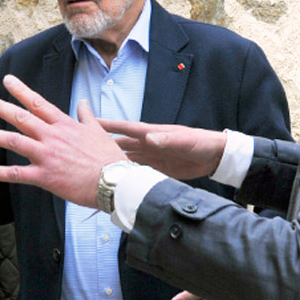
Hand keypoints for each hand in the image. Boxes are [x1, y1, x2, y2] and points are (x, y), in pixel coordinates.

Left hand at [0, 74, 125, 207]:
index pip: (38, 103)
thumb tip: (83, 102)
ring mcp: (46, 156)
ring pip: (14, 141)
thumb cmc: (109, 158)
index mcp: (64, 125)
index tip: (7, 80)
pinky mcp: (44, 177)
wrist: (115, 182)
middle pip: (20, 117)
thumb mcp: (98, 131)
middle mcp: (52, 136)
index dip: (21, 90)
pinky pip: (16, 174)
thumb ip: (86, 115)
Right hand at [101, 119, 226, 180]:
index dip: (107, 125)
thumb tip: (149, 138)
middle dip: (102, 143)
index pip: (124, 128)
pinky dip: (126, 172)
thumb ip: (166, 140)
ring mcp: (151, 156)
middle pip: (120, 143)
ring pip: (126, 157)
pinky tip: (116, 178)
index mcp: (151, 133)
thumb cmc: (200, 142)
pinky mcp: (157, 168)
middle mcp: (147, 144)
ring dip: (112, 159)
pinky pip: (137, 169)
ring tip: (94, 164)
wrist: (215, 156)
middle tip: (84, 145)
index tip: (89, 121)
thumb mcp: (183, 140)